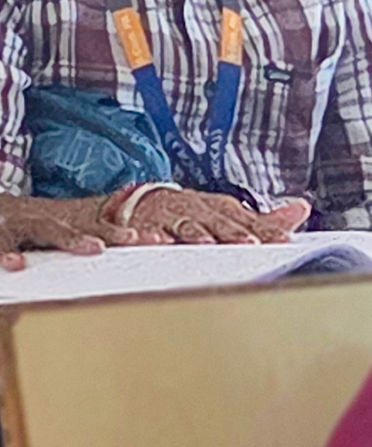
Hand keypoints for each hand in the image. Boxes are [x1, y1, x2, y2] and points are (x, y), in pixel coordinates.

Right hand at [0, 193, 162, 273]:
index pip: (86, 226)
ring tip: (91, 250)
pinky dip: (3, 252)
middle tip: (132, 244)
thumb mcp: (22, 249)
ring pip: (38, 229)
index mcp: (38, 222)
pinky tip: (15, 265)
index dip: (120, 233)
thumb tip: (103, 273)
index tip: (157, 244)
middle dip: (104, 234)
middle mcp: (21, 217)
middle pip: (70, 225)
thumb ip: (54, 258)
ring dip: (66, 240)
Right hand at [132, 187, 310, 243]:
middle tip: (249, 243)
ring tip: (206, 243)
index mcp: (220, 209)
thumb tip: (302, 208)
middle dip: (233, 232)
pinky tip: (157, 242)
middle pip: (217, 222)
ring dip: (195, 233)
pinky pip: (146, 231)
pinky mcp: (146, 227)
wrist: (147, 203)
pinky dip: (149, 236)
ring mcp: (171, 218)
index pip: (246, 220)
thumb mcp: (229, 213)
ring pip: (184, 226)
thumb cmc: (196, 214)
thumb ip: (265, 219)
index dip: (265, 231)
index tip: (283, 241)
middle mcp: (198, 210)